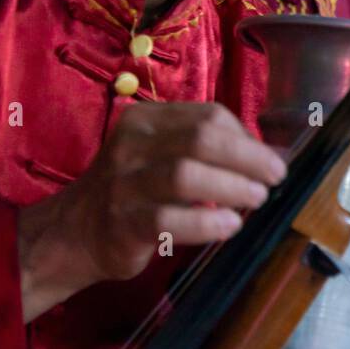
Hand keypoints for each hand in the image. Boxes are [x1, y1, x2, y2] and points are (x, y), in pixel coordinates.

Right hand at [17, 102, 284, 320]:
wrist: (74, 232)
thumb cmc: (135, 190)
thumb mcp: (161, 154)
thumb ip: (205, 148)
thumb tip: (270, 155)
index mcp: (146, 119)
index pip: (208, 116)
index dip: (247, 137)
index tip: (270, 159)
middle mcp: (131, 144)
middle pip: (201, 139)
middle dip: (248, 158)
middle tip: (274, 177)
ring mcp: (123, 183)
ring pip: (185, 175)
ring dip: (231, 187)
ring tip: (256, 199)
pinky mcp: (121, 223)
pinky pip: (168, 219)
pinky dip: (206, 222)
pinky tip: (229, 226)